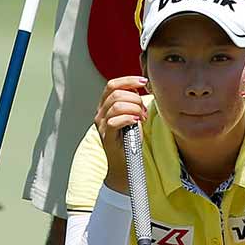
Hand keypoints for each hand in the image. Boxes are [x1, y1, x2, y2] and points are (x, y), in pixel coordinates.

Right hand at [94, 76, 149, 192]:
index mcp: (105, 105)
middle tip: (144, 111)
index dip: (128, 80)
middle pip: (116, 93)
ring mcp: (101, 125)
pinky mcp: (106, 136)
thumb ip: (132, 102)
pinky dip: (129, 118)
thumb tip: (140, 87)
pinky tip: (137, 123)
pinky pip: (115, 121)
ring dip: (135, 109)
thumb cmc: (130, 140)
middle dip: (135, 98)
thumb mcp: (132, 116)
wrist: (124, 164)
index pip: (112, 84)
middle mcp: (100, 113)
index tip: (144, 82)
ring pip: (117, 105)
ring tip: (141, 118)